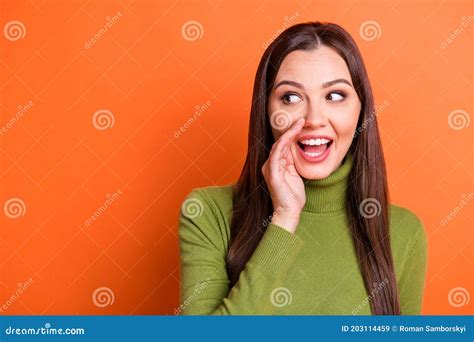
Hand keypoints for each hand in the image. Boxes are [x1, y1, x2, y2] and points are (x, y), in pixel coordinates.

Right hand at [261, 117, 305, 233]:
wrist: (289, 212)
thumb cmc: (293, 196)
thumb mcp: (295, 175)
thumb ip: (293, 163)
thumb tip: (297, 150)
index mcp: (276, 165)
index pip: (283, 145)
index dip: (291, 133)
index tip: (301, 124)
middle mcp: (270, 164)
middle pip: (280, 142)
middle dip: (290, 130)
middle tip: (301, 119)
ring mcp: (270, 168)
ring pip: (278, 145)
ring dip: (289, 133)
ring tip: (299, 123)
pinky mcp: (272, 173)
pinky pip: (276, 154)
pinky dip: (284, 143)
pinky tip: (291, 135)